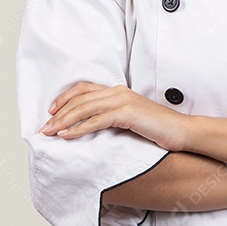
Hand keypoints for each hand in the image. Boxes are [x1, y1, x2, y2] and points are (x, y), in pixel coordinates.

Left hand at [39, 82, 188, 150]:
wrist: (182, 131)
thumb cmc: (158, 129)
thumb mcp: (132, 119)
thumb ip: (114, 117)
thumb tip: (94, 125)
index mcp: (118, 91)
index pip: (84, 89)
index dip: (65, 98)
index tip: (51, 111)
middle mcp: (118, 92)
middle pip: (80, 98)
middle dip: (59, 113)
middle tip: (44, 127)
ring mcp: (122, 101)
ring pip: (84, 109)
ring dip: (64, 121)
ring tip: (50, 132)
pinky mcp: (127, 114)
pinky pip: (96, 120)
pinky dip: (78, 128)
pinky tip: (67, 136)